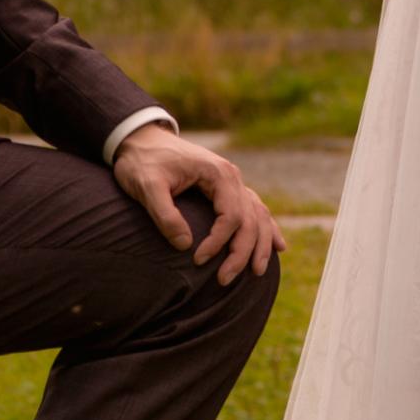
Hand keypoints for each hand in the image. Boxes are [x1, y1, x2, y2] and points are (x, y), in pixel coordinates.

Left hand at [110, 126, 286, 286]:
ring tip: (257, 273)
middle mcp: (232, 177)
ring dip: (260, 246)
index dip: (218, 242)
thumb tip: (185, 245)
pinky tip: (278, 246)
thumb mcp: (146, 187)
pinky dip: (267, 229)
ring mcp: (233, 182)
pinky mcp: (228, 188)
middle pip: (249, 220)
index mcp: (217, 174)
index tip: (198, 260)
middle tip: (224, 280)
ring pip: (258, 217)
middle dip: (241, 253)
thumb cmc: (142, 162)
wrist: (141, 139)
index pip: (230, 216)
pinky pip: (255, 210)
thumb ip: (165, 214)